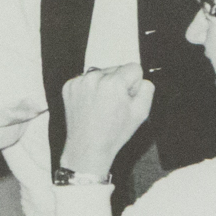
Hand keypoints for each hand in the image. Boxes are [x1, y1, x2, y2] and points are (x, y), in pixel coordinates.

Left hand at [58, 64, 154, 181]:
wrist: (87, 147)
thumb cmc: (114, 133)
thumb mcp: (141, 113)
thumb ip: (147, 89)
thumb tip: (141, 79)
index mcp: (113, 82)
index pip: (134, 68)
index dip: (134, 84)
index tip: (128, 98)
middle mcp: (94, 77)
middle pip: (116, 68)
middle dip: (119, 83)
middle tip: (114, 105)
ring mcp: (79, 82)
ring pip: (101, 73)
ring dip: (104, 85)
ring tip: (102, 106)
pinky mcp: (69, 86)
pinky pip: (86, 79)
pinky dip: (90, 89)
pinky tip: (91, 105)